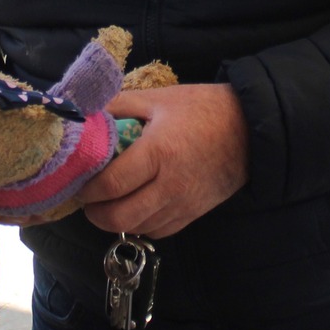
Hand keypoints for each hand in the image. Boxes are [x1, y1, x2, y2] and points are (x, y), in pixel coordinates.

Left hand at [81, 83, 247, 238]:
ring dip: (116, 221)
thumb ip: (118, 105)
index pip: (111, 184)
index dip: (88, 189)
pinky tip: (134, 209)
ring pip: (138, 228)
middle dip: (96, 213)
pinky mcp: (194, 213)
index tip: (79, 183)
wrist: (250, 128)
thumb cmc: (202, 109)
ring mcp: (184, 204)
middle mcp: (170, 185)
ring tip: (107, 204)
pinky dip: (141, 225)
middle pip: (121, 217)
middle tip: (88, 201)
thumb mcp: (158, 99)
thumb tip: (85, 114)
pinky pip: (159, 231)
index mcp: (158, 152)